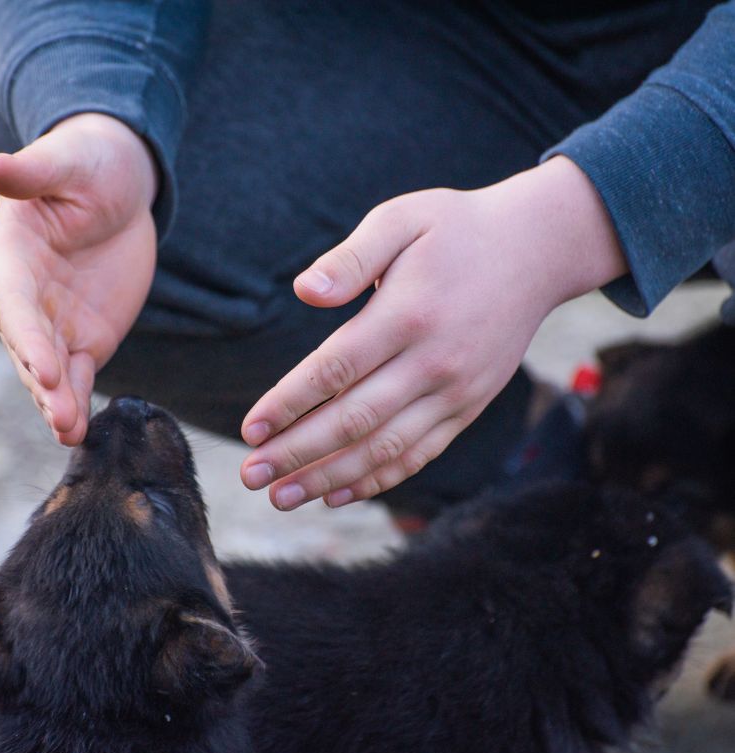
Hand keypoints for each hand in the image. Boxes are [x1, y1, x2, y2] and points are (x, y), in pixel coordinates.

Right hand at [0, 113, 157, 444]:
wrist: (118, 186)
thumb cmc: (89, 164)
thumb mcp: (66, 162)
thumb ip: (33, 173)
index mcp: (11, 256)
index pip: (15, 304)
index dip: (27, 336)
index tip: (44, 368)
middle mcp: (25, 297)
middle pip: (28, 347)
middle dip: (43, 383)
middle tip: (61, 417)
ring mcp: (54, 323)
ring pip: (50, 371)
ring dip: (58, 402)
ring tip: (70, 433)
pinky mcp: (85, 339)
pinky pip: (80, 376)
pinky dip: (79, 402)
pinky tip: (80, 432)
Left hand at [239, 156, 626, 509]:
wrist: (538, 250)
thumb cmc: (456, 229)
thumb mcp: (402, 219)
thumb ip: (350, 257)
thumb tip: (303, 291)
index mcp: (407, 314)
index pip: (334, 371)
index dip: (288, 404)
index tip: (250, 430)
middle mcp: (433, 362)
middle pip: (354, 420)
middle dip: (297, 453)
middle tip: (250, 475)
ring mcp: (456, 391)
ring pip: (384, 448)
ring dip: (329, 478)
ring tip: (282, 497)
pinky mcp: (469, 406)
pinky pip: (420, 453)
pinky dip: (378, 479)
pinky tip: (338, 494)